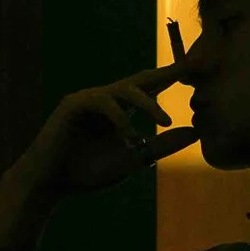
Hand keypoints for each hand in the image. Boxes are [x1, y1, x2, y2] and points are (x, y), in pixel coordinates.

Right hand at [17, 61, 198, 196]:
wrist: (49, 184)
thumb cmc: (87, 172)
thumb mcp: (133, 159)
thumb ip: (161, 145)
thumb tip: (194, 132)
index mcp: (119, 109)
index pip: (150, 88)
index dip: (172, 79)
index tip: (200, 72)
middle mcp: (105, 98)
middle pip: (141, 79)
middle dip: (166, 72)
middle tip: (192, 66)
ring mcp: (88, 99)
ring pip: (125, 90)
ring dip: (147, 104)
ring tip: (164, 121)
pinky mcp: (73, 105)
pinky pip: (104, 103)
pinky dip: (120, 119)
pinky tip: (129, 136)